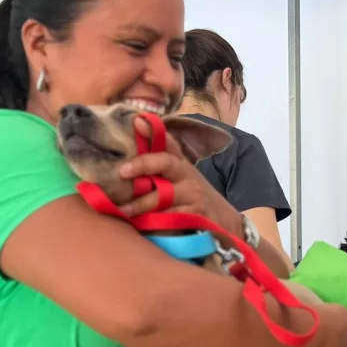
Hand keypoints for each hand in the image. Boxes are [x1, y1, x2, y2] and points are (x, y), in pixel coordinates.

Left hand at [118, 117, 241, 232]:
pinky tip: (141, 225)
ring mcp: (192, 194)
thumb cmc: (194, 196)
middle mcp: (186, 174)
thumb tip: (134, 137)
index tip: (138, 122)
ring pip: (163, 195)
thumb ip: (160, 162)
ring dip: (141, 203)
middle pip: (165, 162)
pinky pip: (171, 217)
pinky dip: (155, 221)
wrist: (224, 219)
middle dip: (143, 164)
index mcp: (180, 163)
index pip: (167, 143)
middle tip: (122, 172)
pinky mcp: (196, 214)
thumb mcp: (181, 176)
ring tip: (123, 210)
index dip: (152, 131)